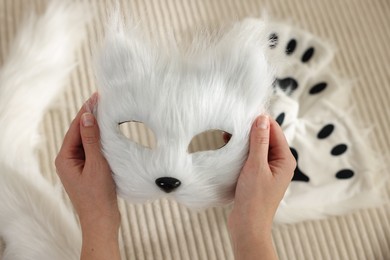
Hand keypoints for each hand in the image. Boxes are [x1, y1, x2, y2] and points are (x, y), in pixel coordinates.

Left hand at [55, 94, 120, 258]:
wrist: (102, 219)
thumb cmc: (98, 195)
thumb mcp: (96, 164)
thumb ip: (91, 139)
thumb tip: (86, 115)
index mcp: (65, 158)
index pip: (75, 127)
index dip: (86, 111)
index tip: (96, 97)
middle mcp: (68, 160)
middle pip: (79, 132)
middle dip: (90, 116)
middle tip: (103, 99)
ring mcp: (78, 165)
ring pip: (86, 140)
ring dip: (96, 127)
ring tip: (107, 111)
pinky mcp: (87, 169)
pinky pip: (92, 149)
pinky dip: (100, 139)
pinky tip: (109, 132)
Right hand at [228, 115, 295, 259]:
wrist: (247, 225)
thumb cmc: (254, 198)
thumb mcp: (256, 166)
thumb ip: (259, 141)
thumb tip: (262, 118)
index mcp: (285, 160)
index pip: (275, 131)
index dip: (261, 120)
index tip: (245, 111)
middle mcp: (279, 163)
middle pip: (266, 137)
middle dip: (251, 129)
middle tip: (233, 122)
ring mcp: (268, 169)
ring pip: (257, 147)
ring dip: (244, 140)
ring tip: (228, 133)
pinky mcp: (257, 175)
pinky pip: (251, 157)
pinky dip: (241, 151)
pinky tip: (229, 146)